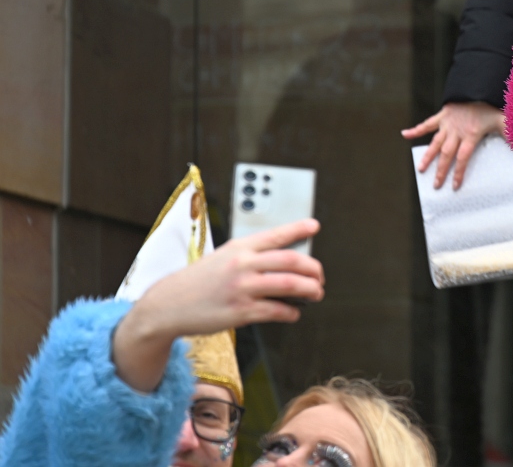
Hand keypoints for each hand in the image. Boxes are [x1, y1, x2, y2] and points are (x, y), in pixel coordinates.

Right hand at [113, 220, 323, 392]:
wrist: (168, 305)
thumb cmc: (197, 281)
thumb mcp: (222, 257)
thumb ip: (250, 256)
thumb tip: (283, 260)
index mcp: (239, 247)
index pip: (276, 234)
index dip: (299, 229)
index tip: (314, 226)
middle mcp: (243, 264)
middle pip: (293, 261)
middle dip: (314, 269)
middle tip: (320, 277)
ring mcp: (243, 288)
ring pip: (291, 285)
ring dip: (310, 290)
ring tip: (315, 293)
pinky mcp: (241, 312)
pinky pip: (277, 310)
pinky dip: (291, 312)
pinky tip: (293, 312)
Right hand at [403, 101, 505, 189]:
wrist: (478, 85)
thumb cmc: (491, 104)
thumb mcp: (503, 119)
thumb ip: (511, 135)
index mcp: (471, 134)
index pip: (463, 158)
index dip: (458, 172)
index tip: (454, 186)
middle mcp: (457, 131)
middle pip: (447, 154)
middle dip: (441, 170)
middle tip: (435, 185)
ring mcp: (448, 123)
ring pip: (435, 143)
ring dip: (427, 156)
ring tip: (420, 169)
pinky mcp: (442, 115)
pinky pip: (427, 124)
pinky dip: (416, 129)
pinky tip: (404, 134)